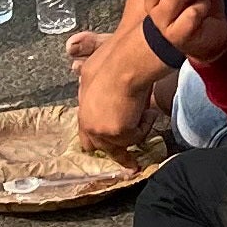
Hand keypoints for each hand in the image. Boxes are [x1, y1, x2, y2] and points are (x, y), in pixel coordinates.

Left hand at [66, 24, 172, 153]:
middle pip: (98, 148)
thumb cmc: (115, 61)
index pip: (87, 133)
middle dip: (116, 155)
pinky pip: (136, 139)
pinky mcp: (116, 134)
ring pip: (122, 145)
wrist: (126, 64)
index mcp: (82, 108)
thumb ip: (89, 84)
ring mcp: (100, 130)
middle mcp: (87, 122)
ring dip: (137, 132)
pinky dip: (146, 126)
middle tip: (132, 165)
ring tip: (147, 114)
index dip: (100, 139)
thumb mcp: (93, 72)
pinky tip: (148, 111)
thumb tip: (78, 63)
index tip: (113, 146)